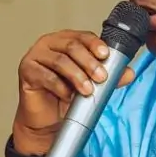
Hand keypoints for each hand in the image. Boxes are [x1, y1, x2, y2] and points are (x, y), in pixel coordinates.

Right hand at [14, 30, 135, 154]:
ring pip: (60, 61)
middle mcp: (49, 44)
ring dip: (77, 76)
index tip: (106, 55)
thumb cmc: (67, 97)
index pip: (82, 36)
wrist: (48, 120)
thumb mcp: (92, 85)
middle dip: (89, 62)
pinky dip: (60, 87)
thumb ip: (110, 78)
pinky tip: (68, 96)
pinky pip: (45, 76)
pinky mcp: (26, 71)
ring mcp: (35, 56)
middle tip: (101, 77)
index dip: (95, 44)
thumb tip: (129, 72)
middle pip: (72, 46)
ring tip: (88, 90)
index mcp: (66, 40)